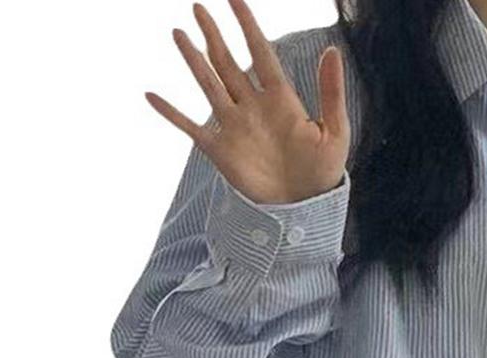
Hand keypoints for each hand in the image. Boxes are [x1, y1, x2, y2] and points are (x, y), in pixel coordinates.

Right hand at [145, 0, 349, 203]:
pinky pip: (190, 127)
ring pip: (208, 84)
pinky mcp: (220, 150)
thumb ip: (331, 92)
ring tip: (178, 33)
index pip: (261, 51)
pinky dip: (171, 113)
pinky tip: (151, 96)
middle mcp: (253, 106)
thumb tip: (331, 49)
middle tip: (198, 7)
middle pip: (228, 62)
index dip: (247, 24)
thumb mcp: (335, 131)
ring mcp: (234, 126)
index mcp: (280, 99)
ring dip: (193, 60)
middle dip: (214, 35)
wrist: (304, 208)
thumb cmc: (323, 171)